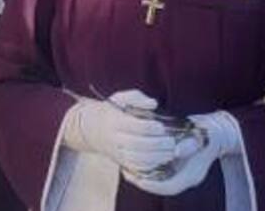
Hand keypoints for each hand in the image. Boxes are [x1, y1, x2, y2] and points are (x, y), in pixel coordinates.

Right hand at [62, 90, 180, 175]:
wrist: (93, 129)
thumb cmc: (112, 111)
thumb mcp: (120, 98)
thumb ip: (137, 97)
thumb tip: (154, 104)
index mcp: (115, 122)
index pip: (135, 126)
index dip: (151, 127)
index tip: (162, 127)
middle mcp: (115, 139)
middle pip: (138, 145)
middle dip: (157, 145)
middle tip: (172, 142)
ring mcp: (117, 153)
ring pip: (137, 159)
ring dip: (157, 158)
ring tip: (171, 152)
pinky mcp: (120, 162)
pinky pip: (136, 168)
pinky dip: (150, 166)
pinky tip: (162, 160)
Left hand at [124, 111, 238, 196]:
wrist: (215, 131)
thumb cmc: (208, 132)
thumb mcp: (202, 136)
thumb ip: (190, 144)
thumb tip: (177, 151)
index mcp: (193, 175)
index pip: (170, 187)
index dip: (153, 186)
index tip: (138, 179)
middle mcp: (186, 178)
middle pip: (162, 187)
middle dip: (144, 182)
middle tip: (127, 173)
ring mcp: (182, 173)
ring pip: (159, 181)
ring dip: (143, 176)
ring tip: (127, 168)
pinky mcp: (177, 167)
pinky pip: (160, 173)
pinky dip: (148, 169)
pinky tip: (136, 160)